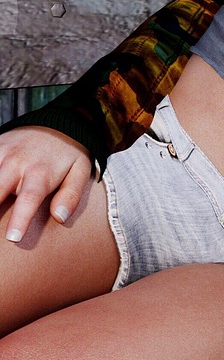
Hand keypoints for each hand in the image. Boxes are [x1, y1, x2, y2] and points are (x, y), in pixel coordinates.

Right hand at [0, 127, 93, 243]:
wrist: (59, 121)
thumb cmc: (68, 153)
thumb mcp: (80, 170)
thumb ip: (70, 195)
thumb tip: (60, 217)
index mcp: (40, 173)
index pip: (29, 198)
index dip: (20, 218)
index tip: (13, 238)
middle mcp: (17, 163)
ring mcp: (2, 154)